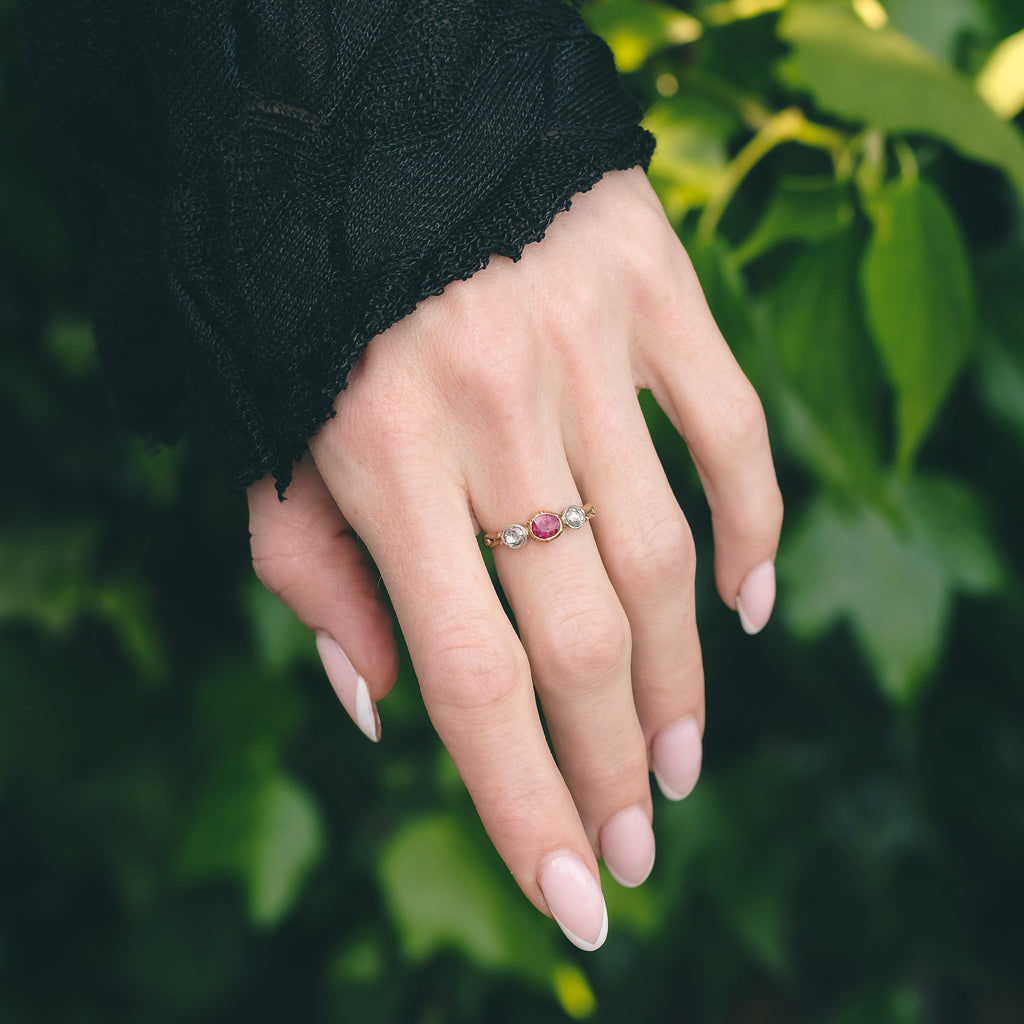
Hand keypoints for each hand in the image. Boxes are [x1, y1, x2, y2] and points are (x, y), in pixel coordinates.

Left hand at [247, 168, 782, 949]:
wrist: (360, 118)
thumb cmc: (303, 300)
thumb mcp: (271, 441)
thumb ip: (312, 577)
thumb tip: (385, 707)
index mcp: (378, 454)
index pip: (470, 679)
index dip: (522, 803)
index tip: (573, 899)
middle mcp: (489, 408)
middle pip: (579, 636)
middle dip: (612, 766)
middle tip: (636, 844)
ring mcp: (581, 342)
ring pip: (662, 553)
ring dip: (681, 680)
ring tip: (679, 763)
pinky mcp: (648, 282)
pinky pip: (728, 425)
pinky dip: (754, 525)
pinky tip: (749, 609)